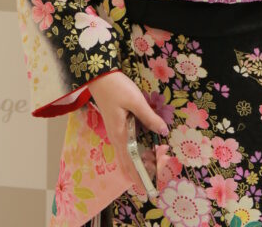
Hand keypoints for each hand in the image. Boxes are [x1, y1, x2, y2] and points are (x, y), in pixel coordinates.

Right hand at [88, 70, 168, 186]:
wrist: (98, 77)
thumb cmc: (116, 88)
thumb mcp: (135, 100)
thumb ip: (149, 117)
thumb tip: (163, 131)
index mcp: (121, 135)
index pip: (132, 162)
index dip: (141, 174)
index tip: (149, 185)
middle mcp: (116, 138)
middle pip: (128, 162)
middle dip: (139, 173)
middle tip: (150, 183)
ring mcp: (115, 133)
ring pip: (125, 156)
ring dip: (136, 165)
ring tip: (146, 174)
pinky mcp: (116, 126)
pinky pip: (125, 147)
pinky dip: (132, 155)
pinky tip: (138, 156)